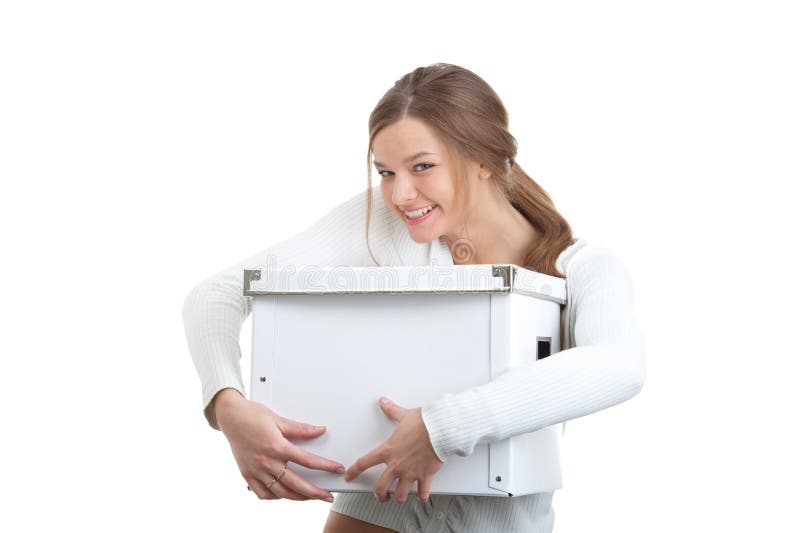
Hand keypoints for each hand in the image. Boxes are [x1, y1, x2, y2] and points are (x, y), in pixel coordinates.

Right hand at [214, 388, 345, 502]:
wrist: (230, 417)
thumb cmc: (252, 415)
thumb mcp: (279, 419)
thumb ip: (301, 429)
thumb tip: (320, 430)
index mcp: (277, 447)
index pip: (307, 461)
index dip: (326, 466)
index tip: (337, 469)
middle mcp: (267, 462)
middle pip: (296, 484)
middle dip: (315, 492)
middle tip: (328, 496)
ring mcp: (256, 471)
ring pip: (280, 493)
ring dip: (298, 497)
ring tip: (310, 497)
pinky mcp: (247, 475)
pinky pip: (262, 493)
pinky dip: (275, 497)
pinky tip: (283, 495)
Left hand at [344, 397, 443, 503]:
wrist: (440, 429)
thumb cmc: (424, 423)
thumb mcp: (404, 415)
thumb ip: (392, 410)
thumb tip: (384, 402)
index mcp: (388, 450)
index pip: (364, 463)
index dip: (354, 471)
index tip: (349, 476)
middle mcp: (397, 465)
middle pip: (380, 488)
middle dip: (379, 495)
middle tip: (381, 496)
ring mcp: (411, 473)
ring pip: (400, 495)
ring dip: (399, 498)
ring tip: (399, 497)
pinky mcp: (425, 476)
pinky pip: (422, 493)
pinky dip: (422, 496)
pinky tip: (421, 496)